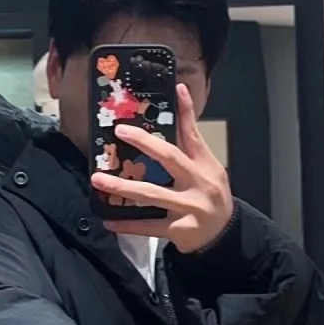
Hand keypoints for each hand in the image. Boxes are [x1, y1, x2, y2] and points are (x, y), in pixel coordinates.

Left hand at [91, 84, 233, 252]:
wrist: (224, 235)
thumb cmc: (210, 197)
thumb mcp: (207, 170)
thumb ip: (190, 149)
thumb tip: (173, 119)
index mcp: (205, 165)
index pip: (193, 134)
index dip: (186, 111)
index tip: (176, 89)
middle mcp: (199, 183)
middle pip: (170, 157)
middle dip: (144, 143)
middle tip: (120, 131)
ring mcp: (189, 207)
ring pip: (151, 194)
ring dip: (122, 186)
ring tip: (98, 180)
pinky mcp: (179, 229)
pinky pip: (148, 226)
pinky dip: (127, 224)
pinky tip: (109, 220)